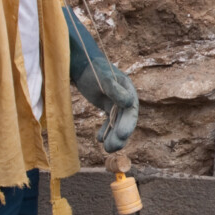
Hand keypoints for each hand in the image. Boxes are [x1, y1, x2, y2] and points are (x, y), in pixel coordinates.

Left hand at [64, 6, 138, 151]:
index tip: (121, 135)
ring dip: (113, 136)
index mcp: (129, 91)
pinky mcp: (108, 106)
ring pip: (117, 123)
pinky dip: (105, 130)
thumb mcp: (104, 79)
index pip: (131, 111)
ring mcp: (117, 103)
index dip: (127, 125)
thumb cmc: (94, 70)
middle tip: (112, 148)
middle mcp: (125, 98)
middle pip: (125, 120)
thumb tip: (130, 103)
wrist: (84, 65)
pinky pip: (109, 121)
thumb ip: (115, 90)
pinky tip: (100, 139)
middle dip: (119, 135)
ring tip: (107, 149)